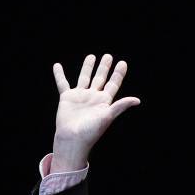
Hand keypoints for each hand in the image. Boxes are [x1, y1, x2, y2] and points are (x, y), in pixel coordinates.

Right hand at [51, 53, 140, 172]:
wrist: (73, 139)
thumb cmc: (91, 131)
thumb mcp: (107, 116)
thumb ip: (120, 106)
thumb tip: (137, 100)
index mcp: (104, 101)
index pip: (113, 84)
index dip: (118, 74)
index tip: (123, 63)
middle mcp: (93, 97)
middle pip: (100, 78)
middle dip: (104, 67)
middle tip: (108, 56)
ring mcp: (80, 97)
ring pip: (84, 78)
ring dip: (88, 67)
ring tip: (91, 56)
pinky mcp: (67, 98)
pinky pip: (62, 83)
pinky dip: (59, 75)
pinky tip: (57, 65)